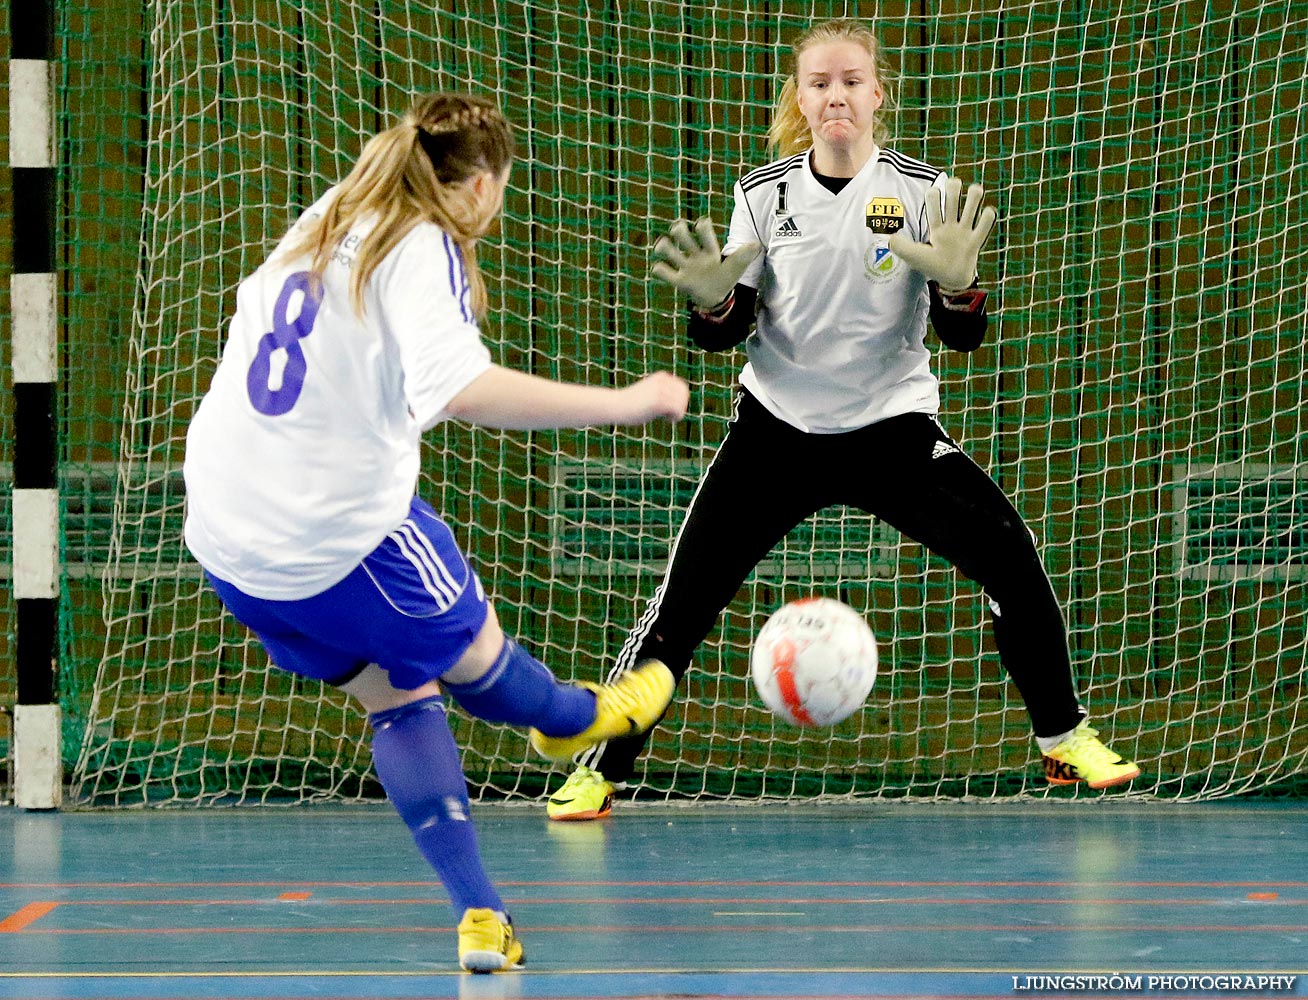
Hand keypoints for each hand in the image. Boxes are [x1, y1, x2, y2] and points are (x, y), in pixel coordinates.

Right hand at [621, 371, 689, 423]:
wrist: (615, 406)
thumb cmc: (630, 404)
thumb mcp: (648, 394)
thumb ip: (662, 394)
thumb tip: (681, 403)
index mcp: (661, 377)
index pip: (682, 388)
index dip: (680, 400)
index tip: (670, 409)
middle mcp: (662, 381)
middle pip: (684, 395)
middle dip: (681, 406)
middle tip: (670, 415)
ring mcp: (660, 391)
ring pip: (682, 403)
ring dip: (678, 412)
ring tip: (667, 418)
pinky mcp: (658, 402)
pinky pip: (677, 410)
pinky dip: (676, 417)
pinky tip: (667, 420)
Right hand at [650, 218, 761, 308]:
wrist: (715, 296)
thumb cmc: (725, 277)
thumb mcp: (736, 268)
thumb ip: (743, 256)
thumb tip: (756, 245)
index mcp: (709, 250)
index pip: (703, 232)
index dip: (701, 225)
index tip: (702, 224)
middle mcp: (695, 255)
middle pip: (683, 236)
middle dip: (679, 230)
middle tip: (678, 229)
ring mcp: (685, 267)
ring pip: (669, 251)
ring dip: (664, 246)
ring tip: (662, 246)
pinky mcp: (679, 280)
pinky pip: (664, 273)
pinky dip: (659, 270)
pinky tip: (660, 269)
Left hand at [888, 176, 996, 290]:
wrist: (951, 280)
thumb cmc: (932, 266)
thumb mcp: (914, 257)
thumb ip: (901, 247)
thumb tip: (889, 237)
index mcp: (935, 226)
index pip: (934, 203)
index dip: (933, 195)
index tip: (933, 195)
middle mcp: (950, 225)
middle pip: (953, 197)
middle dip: (953, 187)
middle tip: (954, 185)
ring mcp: (964, 231)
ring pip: (972, 204)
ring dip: (974, 195)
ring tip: (975, 191)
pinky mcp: (976, 241)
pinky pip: (985, 223)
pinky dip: (988, 215)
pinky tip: (985, 213)